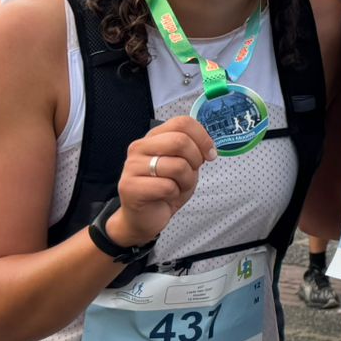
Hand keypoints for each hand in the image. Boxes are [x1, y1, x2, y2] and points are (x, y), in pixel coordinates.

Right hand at [115, 117, 215, 242]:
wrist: (144, 218)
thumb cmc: (165, 189)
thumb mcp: (184, 164)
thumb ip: (192, 149)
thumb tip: (209, 147)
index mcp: (153, 137)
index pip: (182, 123)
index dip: (202, 137)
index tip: (210, 153)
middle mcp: (139, 147)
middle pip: (180, 141)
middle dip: (196, 159)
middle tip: (192, 172)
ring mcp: (132, 167)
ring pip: (177, 166)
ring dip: (186, 180)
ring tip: (177, 187)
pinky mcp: (130, 187)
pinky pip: (167, 186)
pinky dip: (175, 194)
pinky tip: (166, 197)